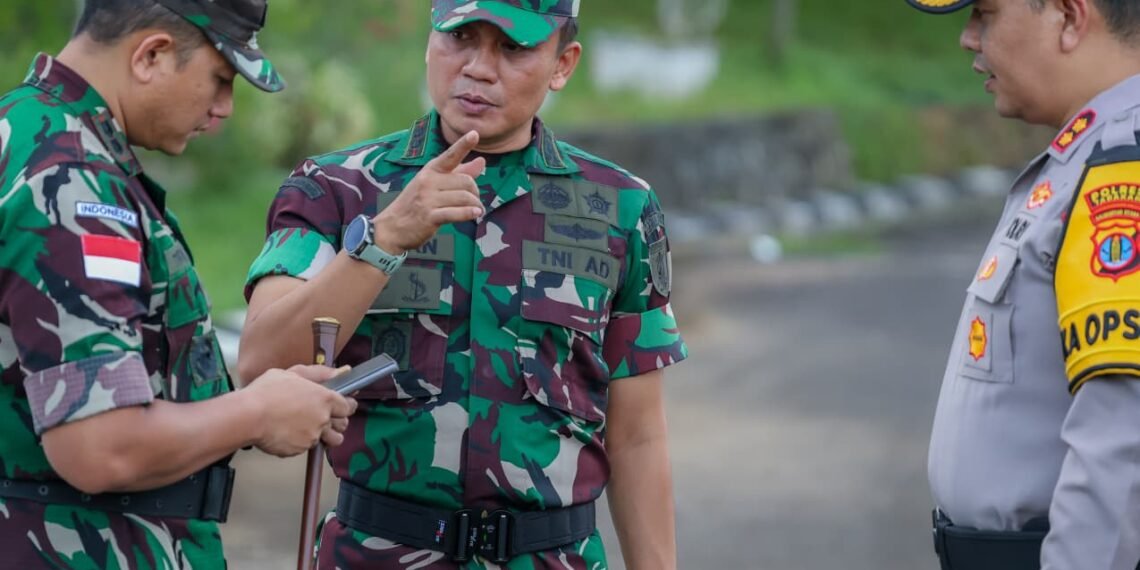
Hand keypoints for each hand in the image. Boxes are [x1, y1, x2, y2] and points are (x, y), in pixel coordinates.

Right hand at [243, 366, 354, 456]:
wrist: (247, 416)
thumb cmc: (267, 392)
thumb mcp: (293, 373)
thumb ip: (321, 373)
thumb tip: (343, 371)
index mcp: (325, 399)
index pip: (349, 406)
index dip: (345, 406)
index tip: (341, 405)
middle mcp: (322, 419)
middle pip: (342, 425)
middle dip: (336, 422)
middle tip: (321, 416)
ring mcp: (312, 436)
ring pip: (329, 440)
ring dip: (324, 436)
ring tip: (308, 428)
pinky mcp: (300, 450)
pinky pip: (307, 447)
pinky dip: (301, 441)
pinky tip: (289, 431)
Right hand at [372, 130, 485, 253]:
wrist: (392, 227)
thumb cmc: (417, 203)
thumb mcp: (434, 184)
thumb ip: (459, 173)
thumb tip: (482, 161)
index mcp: (430, 171)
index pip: (450, 156)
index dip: (463, 145)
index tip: (475, 134)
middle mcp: (428, 181)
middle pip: (466, 181)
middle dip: (475, 192)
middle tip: (475, 201)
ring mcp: (427, 199)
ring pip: (464, 197)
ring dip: (475, 205)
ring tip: (476, 211)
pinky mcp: (429, 216)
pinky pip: (456, 212)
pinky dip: (469, 213)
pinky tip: (476, 214)